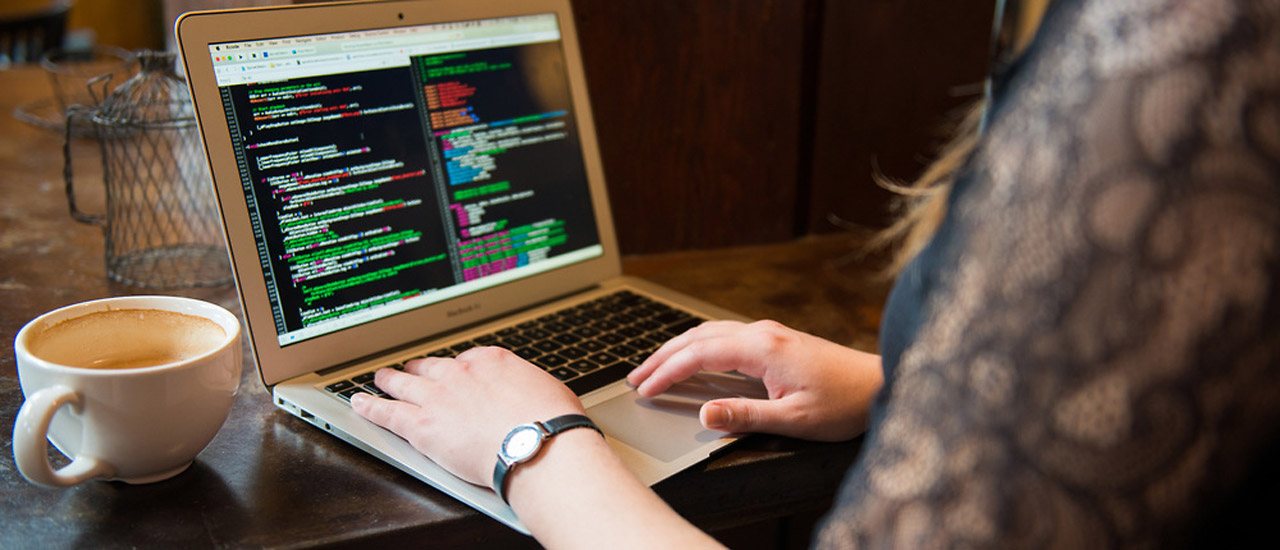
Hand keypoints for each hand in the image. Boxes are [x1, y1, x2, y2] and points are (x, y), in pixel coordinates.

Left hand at [350, 346, 584, 486]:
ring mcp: (438, 398)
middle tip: (410, 369)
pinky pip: (388, 412)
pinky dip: (370, 406)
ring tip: (380, 378)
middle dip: (419, 368)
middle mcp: (461, 373)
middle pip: (431, 368)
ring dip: (390, 381)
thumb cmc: (552, 424)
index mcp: (492, 361)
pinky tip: (360, 403)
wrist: (540, 446)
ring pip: (404, 384)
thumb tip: (533, 397)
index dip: (456, 370)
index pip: (465, 361)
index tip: (455, 375)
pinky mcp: (423, 426)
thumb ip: (528, 389)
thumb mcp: (548, 391)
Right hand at [628, 320, 882, 440]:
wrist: (879, 384)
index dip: (667, 373)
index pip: (698, 355)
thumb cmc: (843, 402)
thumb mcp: (793, 418)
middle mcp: (761, 333)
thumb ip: (745, 415)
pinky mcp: (775, 339)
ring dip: (678, 348)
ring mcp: (769, 333)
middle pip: (697, 337)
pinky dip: (699, 345)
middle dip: (662, 356)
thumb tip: (704, 414)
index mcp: (761, 348)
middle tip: (635, 377)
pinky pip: (724, 334)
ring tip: (654, 366)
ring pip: (709, 332)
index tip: (645, 389)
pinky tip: (693, 356)